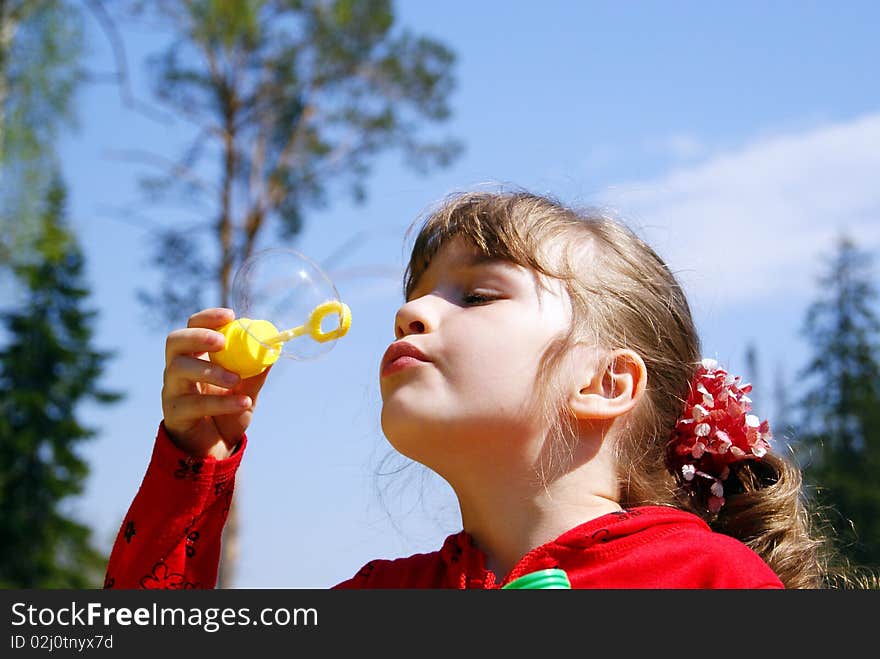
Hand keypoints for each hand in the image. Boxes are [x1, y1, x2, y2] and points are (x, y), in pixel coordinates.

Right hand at [161, 307, 270, 458]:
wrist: (216, 451)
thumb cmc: (228, 414)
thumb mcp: (248, 390)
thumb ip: (257, 371)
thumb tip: (274, 348)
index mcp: (196, 356)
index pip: (193, 326)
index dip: (208, 318)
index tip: (230, 315)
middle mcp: (178, 369)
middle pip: (175, 341)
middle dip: (197, 337)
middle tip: (221, 342)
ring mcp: (172, 391)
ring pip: (179, 370)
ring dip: (209, 371)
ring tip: (235, 379)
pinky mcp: (174, 414)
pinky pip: (193, 404)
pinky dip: (221, 403)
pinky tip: (242, 403)